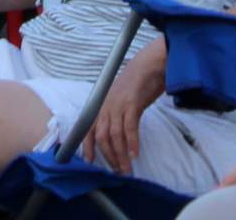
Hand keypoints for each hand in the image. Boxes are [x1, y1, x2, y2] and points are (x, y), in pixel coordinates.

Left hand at [91, 41, 165, 172]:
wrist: (148, 64)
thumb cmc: (136, 83)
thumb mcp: (120, 99)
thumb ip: (114, 113)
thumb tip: (114, 133)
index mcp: (101, 105)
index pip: (88, 128)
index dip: (87, 146)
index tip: (89, 162)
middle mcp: (106, 105)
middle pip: (101, 136)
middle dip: (108, 157)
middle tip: (117, 171)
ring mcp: (118, 104)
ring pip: (114, 135)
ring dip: (120, 155)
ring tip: (127, 168)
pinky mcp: (132, 103)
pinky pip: (129, 127)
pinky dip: (132, 142)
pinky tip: (135, 153)